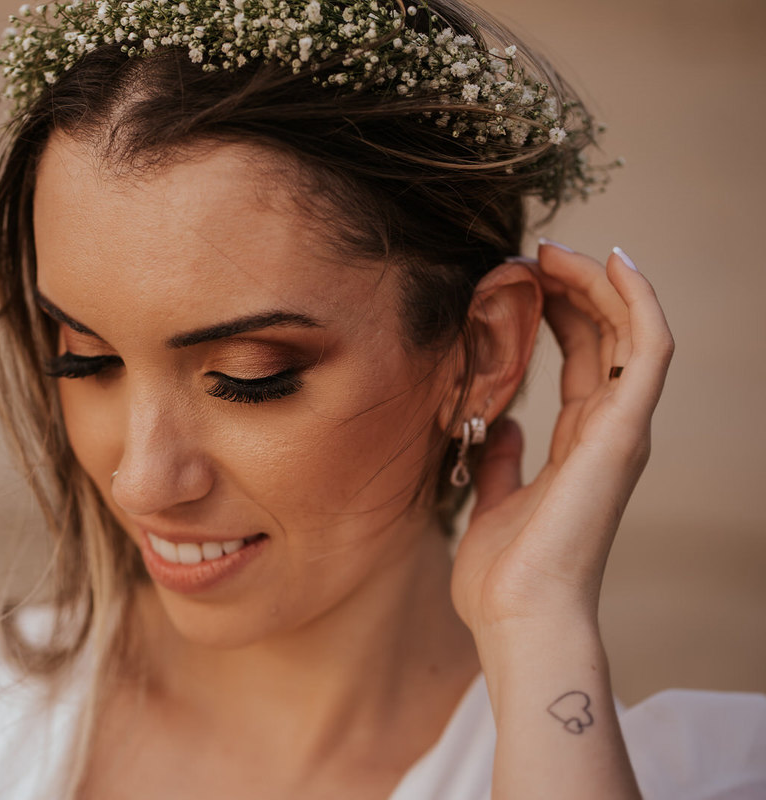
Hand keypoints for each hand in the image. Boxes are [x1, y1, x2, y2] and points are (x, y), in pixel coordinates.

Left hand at [451, 240, 673, 639]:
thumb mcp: (489, 502)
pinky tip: (610, 262)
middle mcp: (609, 432)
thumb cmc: (503, 575)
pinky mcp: (625, 432)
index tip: (521, 275)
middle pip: (606, 336)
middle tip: (534, 250)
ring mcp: (622, 431)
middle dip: (574, 286)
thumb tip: (501, 427)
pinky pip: (649, 349)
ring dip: (599, 282)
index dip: (559, 311)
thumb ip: (500, 463)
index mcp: (581, 446)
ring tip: (556, 248)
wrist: (517, 615)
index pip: (584, 358)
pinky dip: (637, 300)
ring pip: (630, 331)